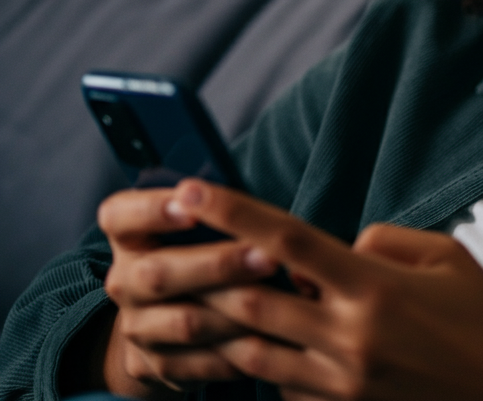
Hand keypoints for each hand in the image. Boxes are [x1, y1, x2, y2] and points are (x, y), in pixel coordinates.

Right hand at [97, 186, 284, 395]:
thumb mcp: (195, 220)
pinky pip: (198, 362)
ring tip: (279, 299)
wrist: (167, 314)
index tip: (190, 206)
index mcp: (128, 235)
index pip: (119, 216)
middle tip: (268, 257)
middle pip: (159, 274)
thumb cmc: (197, 245)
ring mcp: (136, 326)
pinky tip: (269, 337)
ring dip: (235, 310)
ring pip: (184, 322)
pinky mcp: (154, 365)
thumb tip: (249, 201)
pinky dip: (235, 350)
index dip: (152, 210)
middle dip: (218, 266)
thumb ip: (213, 207)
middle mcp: (123, 280)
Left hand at [166, 178, 482, 400]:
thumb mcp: (446, 257)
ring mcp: (340, 385)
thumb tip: (339, 247)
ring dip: (229, 326)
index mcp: (373, 287)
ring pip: (252, 353)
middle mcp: (347, 337)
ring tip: (210, 301)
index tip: (191, 191)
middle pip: (250, 302)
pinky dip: (268, 365)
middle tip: (185, 254)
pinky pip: (282, 390)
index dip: (233, 212)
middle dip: (211, 278)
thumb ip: (384, 240)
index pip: (288, 240)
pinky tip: (274, 347)